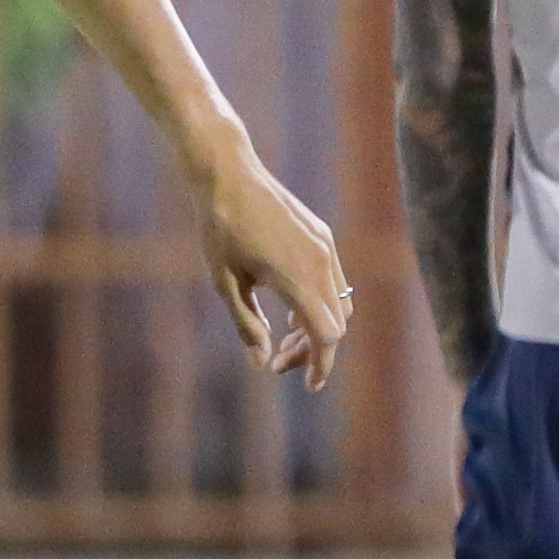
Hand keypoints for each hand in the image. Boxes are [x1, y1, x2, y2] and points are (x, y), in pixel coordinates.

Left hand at [191, 143, 351, 389]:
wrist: (228, 174)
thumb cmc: (219, 228)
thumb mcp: (224, 283)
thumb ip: (247, 324)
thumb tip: (262, 363)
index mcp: (296, 276)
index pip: (326, 334)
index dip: (320, 364)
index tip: (308, 384)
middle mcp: (320, 261)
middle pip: (335, 324)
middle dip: (312, 350)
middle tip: (278, 363)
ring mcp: (325, 247)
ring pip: (339, 303)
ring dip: (317, 327)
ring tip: (282, 337)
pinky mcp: (322, 236)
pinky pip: (334, 282)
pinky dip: (319, 304)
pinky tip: (290, 310)